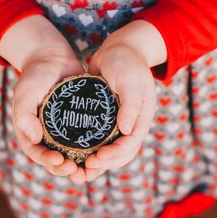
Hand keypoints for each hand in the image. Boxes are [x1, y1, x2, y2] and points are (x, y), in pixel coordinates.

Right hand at [0, 15, 87, 182]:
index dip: (48, 162)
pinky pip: (87, 140)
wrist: (52, 55)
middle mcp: (47, 136)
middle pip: (56, 160)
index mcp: (31, 132)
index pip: (38, 154)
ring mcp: (64, 131)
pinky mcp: (80, 123)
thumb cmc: (34, 74)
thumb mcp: (25, 93)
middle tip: (79, 173)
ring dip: (82, 165)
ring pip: (73, 154)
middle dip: (67, 170)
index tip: (61, 162)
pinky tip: (104, 152)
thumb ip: (24, 115)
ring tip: (92, 170)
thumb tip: (35, 138)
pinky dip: (94, 149)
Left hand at [83, 20, 166, 180]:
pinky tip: (74, 154)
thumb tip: (127, 131)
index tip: (98, 158)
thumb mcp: (130, 79)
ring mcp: (117, 123)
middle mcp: (131, 124)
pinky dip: (88, 149)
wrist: (118, 47)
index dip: (115, 155)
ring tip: (80, 170)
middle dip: (105, 164)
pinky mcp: (103, 119)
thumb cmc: (127, 60)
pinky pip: (97, 139)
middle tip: (86, 169)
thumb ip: (131, 104)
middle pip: (121, 153)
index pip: (130, 144)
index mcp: (142, 118)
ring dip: (97, 162)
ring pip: (109, 150)